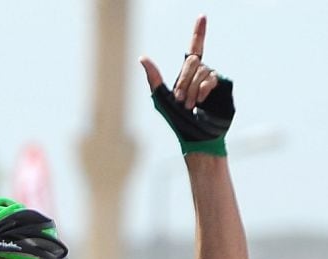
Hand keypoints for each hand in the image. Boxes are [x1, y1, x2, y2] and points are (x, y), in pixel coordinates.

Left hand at [139, 15, 234, 156]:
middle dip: (183, 81)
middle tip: (181, 100)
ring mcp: (214, 80)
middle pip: (192, 61)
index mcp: (187, 76)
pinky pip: (212, 78)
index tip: (202, 16)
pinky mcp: (224, 86)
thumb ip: (154, 78)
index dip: (199, 33)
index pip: (195, 49)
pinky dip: (203, 89)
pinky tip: (201, 102)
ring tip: (191, 105)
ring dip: (192, 89)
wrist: (198, 136)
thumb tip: (142, 57)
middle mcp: (202, 75)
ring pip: (201, 71)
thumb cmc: (178, 122)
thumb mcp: (162, 99)